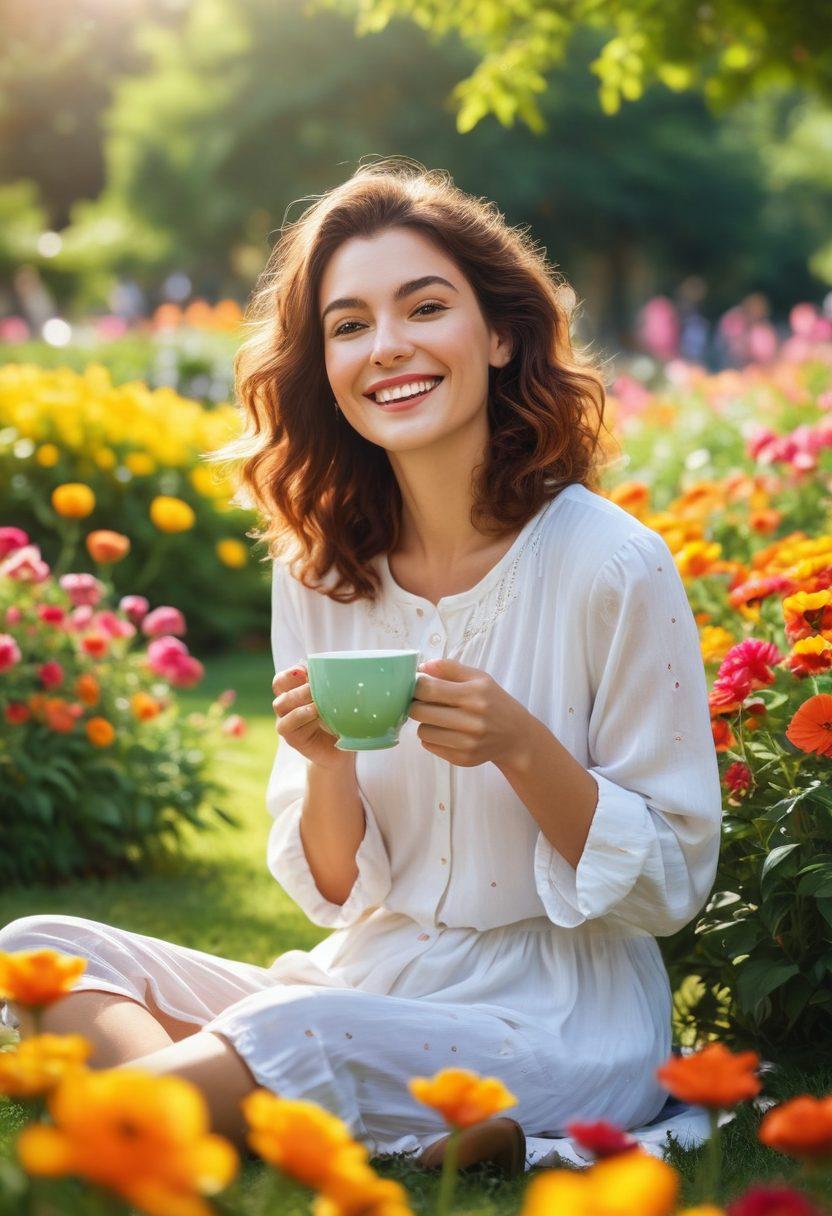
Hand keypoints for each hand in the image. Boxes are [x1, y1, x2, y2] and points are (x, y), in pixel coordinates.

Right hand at [272, 664, 351, 771]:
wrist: (341, 751)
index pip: (282, 679)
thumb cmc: (338, 721)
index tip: (306, 671)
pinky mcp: (292, 739)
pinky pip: (287, 724)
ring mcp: (287, 723)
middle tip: (316, 686)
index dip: (291, 672)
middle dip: (298, 683)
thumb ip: (329, 687)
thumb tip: (334, 671)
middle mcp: (287, 707)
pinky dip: (302, 715)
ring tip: (317, 700)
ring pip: (280, 704)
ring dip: (299, 697)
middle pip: (278, 686)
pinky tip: (316, 713)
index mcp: (294, 693)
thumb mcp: (335, 700)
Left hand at [408, 658, 530, 768]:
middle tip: (425, 702)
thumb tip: (421, 668)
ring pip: (422, 731)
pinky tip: (448, 732)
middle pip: (418, 712)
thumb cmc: (494, 703)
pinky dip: (434, 738)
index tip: (418, 685)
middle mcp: (471, 720)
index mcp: (474, 694)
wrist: (516, 737)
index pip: (427, 689)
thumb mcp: (479, 678)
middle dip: (416, 705)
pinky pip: (429, 746)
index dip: (416, 685)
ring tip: (441, 718)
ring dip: (426, 723)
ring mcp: (467, 743)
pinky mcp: (462, 758)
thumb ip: (449, 668)